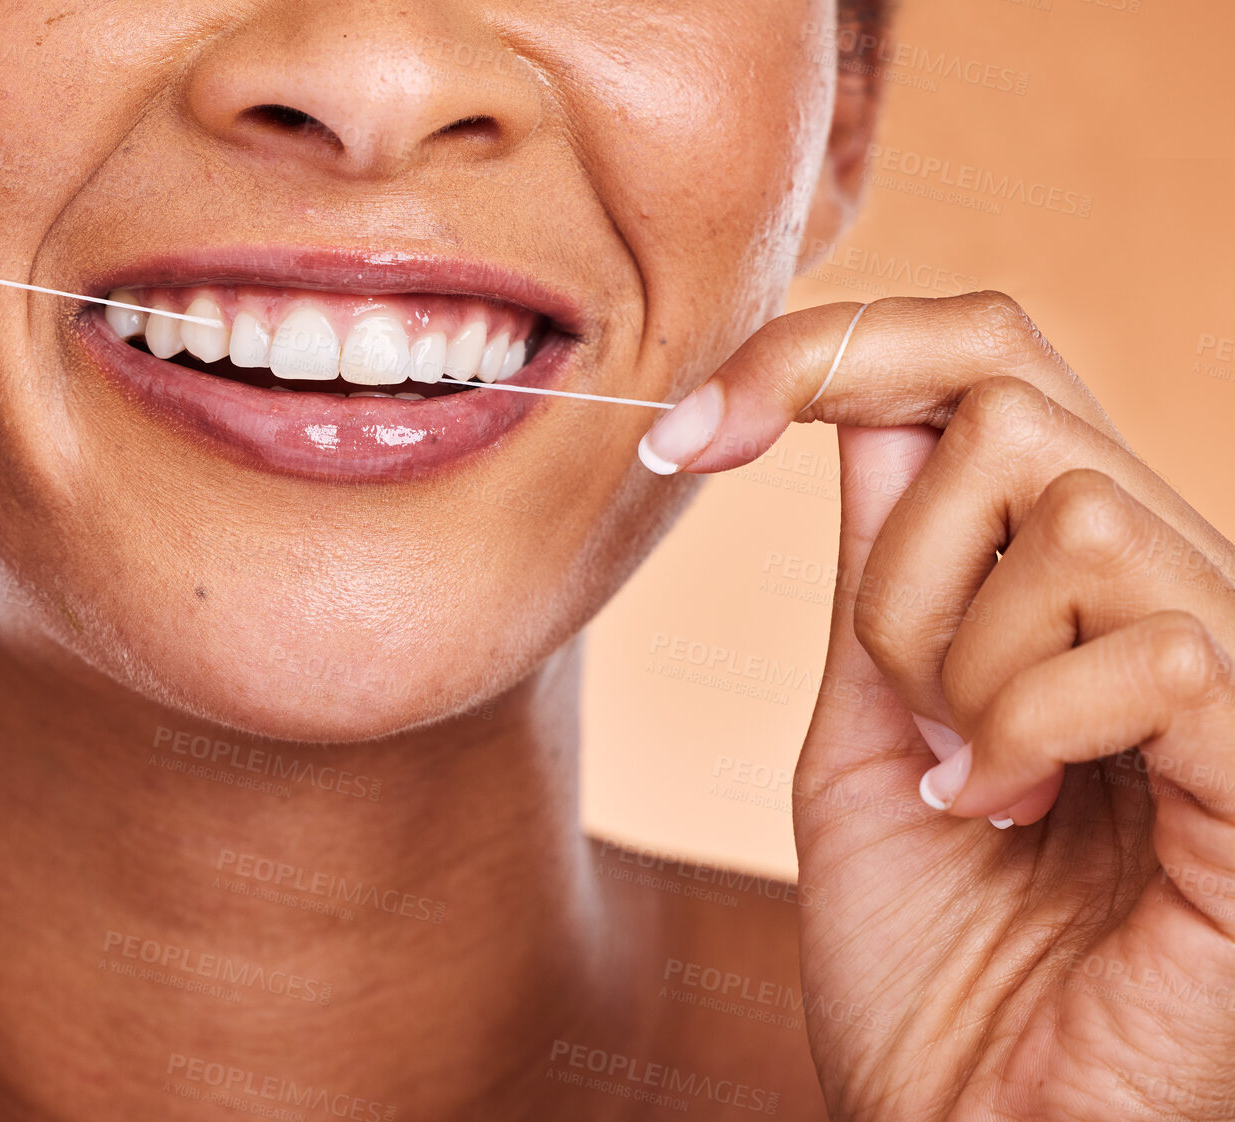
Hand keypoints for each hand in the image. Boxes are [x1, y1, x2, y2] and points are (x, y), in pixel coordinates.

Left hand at [642, 292, 1234, 1120]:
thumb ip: (885, 569)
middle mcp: (1164, 592)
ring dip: (957, 660)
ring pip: (1070, 511)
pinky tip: (1011, 815)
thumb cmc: (924, 963)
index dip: (827, 353)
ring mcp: (1229, 672)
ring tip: (970, 788)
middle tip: (901, 710)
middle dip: (893, 564)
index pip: (986, 359)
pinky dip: (1031, 729)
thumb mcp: (866, 729)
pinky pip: (1156, 642)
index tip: (685, 439)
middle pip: (1010, 403)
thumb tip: (873, 409)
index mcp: (1069, 582)